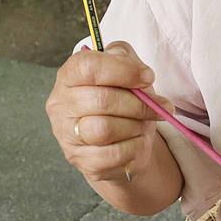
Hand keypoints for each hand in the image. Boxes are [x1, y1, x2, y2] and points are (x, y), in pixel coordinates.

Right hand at [45, 42, 164, 186]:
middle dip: (139, 104)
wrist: (121, 145)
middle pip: (102, 100)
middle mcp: (61, 105)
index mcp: (68, 76)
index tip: (147, 77)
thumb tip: (141, 72)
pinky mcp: (82, 160)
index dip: (123, 70)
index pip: (88, 67)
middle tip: (159, 107)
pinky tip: (137, 141)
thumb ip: (127, 60)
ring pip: (105, 129)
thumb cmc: (122, 103)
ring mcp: (67, 135)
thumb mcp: (125, 74)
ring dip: (136, 125)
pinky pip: (114, 154)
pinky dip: (134, 147)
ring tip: (145, 123)